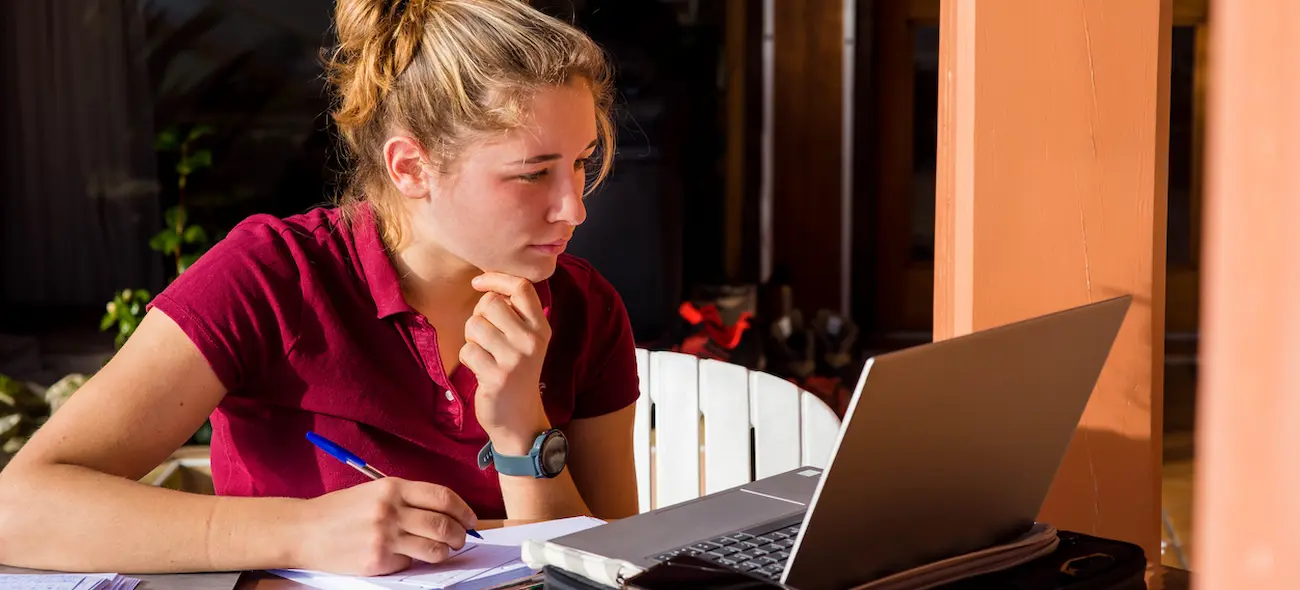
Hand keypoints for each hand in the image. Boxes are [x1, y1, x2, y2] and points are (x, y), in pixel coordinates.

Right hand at [292, 478, 477, 575]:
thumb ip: (407, 499)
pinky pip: (409, 564)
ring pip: (433, 549)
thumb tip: (443, 514)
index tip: (470, 519)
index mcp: (392, 487)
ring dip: (445, 552)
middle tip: (461, 539)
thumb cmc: (340, 510)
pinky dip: (413, 562)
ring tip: (443, 551)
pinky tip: (404, 557)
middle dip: (460, 535)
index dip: (463, 510)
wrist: (303, 530)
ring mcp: (384, 537)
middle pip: (443, 524)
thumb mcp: (374, 491)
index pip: (442, 497)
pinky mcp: (377, 560)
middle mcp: (391, 510)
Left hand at [460, 272, 551, 452]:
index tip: (478, 283)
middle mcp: (531, 340)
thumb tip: (487, 281)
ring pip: (475, 325)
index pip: (521, 287)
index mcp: (540, 327)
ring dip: (471, 339)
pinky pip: (467, 351)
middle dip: (478, 315)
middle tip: (484, 335)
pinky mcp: (497, 376)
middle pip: (491, 303)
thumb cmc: (516, 372)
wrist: (519, 418)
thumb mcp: (527, 340)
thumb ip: (515, 313)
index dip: (496, 279)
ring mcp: (515, 359)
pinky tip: (480, 370)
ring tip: (484, 353)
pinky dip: (467, 359)